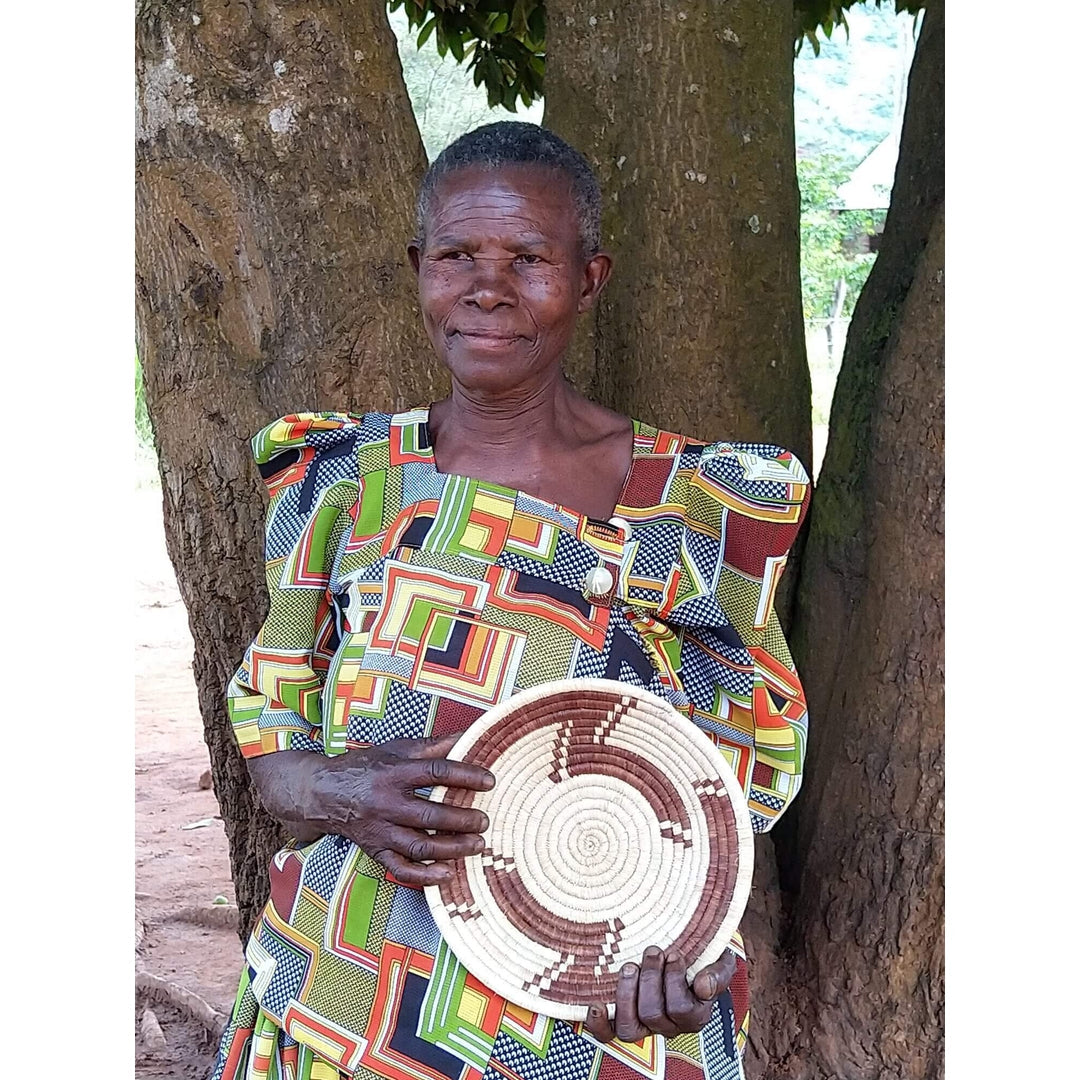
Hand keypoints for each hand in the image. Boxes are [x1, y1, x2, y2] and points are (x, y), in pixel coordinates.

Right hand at [304, 734, 494, 886]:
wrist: (324, 793)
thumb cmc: (366, 767)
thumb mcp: (397, 748)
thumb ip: (433, 745)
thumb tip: (469, 734)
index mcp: (394, 772)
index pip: (436, 772)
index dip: (465, 776)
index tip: (489, 781)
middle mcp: (386, 802)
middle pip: (430, 813)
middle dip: (462, 819)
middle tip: (484, 820)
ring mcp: (380, 830)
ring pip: (419, 845)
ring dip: (452, 848)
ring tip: (477, 845)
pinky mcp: (375, 851)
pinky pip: (401, 869)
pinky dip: (425, 876)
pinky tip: (448, 873)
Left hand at [583, 947, 736, 1042]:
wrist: (687, 957)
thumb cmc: (701, 960)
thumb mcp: (718, 962)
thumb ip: (717, 974)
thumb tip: (702, 986)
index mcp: (693, 1015)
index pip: (681, 1009)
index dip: (674, 980)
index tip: (675, 954)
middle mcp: (668, 1026)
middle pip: (653, 1014)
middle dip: (650, 978)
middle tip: (652, 952)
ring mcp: (644, 1025)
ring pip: (630, 1027)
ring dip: (626, 993)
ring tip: (630, 966)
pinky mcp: (623, 1020)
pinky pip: (608, 1034)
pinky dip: (599, 1023)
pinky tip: (596, 1004)